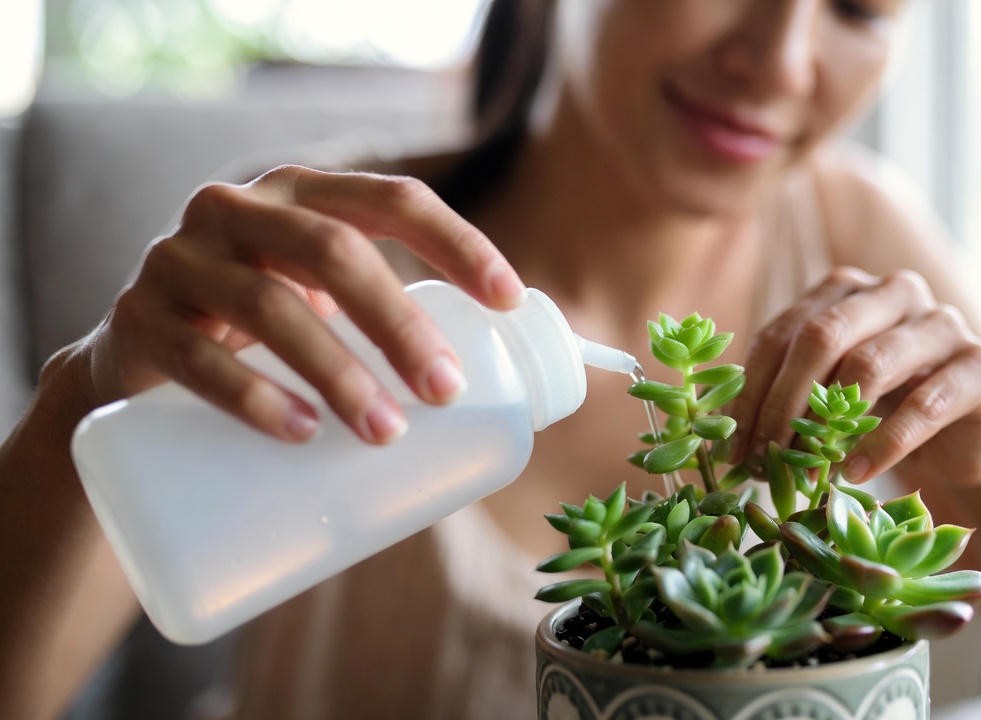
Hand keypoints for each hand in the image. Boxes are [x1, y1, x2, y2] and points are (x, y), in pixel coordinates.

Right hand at [80, 165, 525, 444]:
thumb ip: (383, 320)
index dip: (456, 243)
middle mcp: (238, 210)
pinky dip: (255, 398)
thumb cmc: (260, 336)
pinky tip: (300, 432)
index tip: (508, 301)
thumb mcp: (318, 302)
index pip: (392, 200)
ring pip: (270, 306)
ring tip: (386, 431)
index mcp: (301, 196)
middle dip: (400, 323)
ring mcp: (179, 261)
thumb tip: (498, 392)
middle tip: (445, 391)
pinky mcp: (138, 322)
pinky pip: (197, 357)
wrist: (138, 366)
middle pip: (334, 251)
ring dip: (339, 372)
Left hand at [730, 267, 980, 488]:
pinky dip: (883, 445)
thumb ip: (785, 396)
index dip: (753, 391)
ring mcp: (943, 323)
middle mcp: (895, 292)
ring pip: (870, 363)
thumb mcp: (830, 396)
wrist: (969, 435)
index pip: (783, 332)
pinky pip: (925, 403)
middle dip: (784, 401)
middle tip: (767, 457)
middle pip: (821, 335)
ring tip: (810, 473)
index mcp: (847, 291)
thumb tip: (724, 437)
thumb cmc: (886, 409)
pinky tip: (857, 475)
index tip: (735, 447)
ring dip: (830, 427)